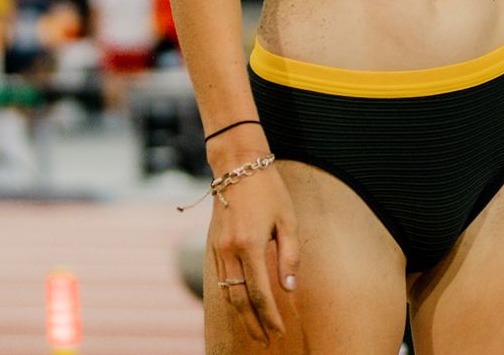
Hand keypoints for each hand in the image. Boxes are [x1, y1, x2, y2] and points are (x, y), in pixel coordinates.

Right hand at [206, 161, 299, 342]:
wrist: (236, 166)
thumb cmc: (269, 190)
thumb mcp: (288, 219)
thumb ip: (289, 255)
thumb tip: (289, 288)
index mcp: (250, 245)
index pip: (260, 293)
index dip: (270, 316)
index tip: (280, 331)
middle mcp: (229, 251)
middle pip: (239, 300)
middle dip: (253, 323)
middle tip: (265, 341)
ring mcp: (217, 249)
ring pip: (227, 292)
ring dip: (241, 314)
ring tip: (255, 329)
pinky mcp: (213, 246)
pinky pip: (220, 279)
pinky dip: (231, 296)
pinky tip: (242, 304)